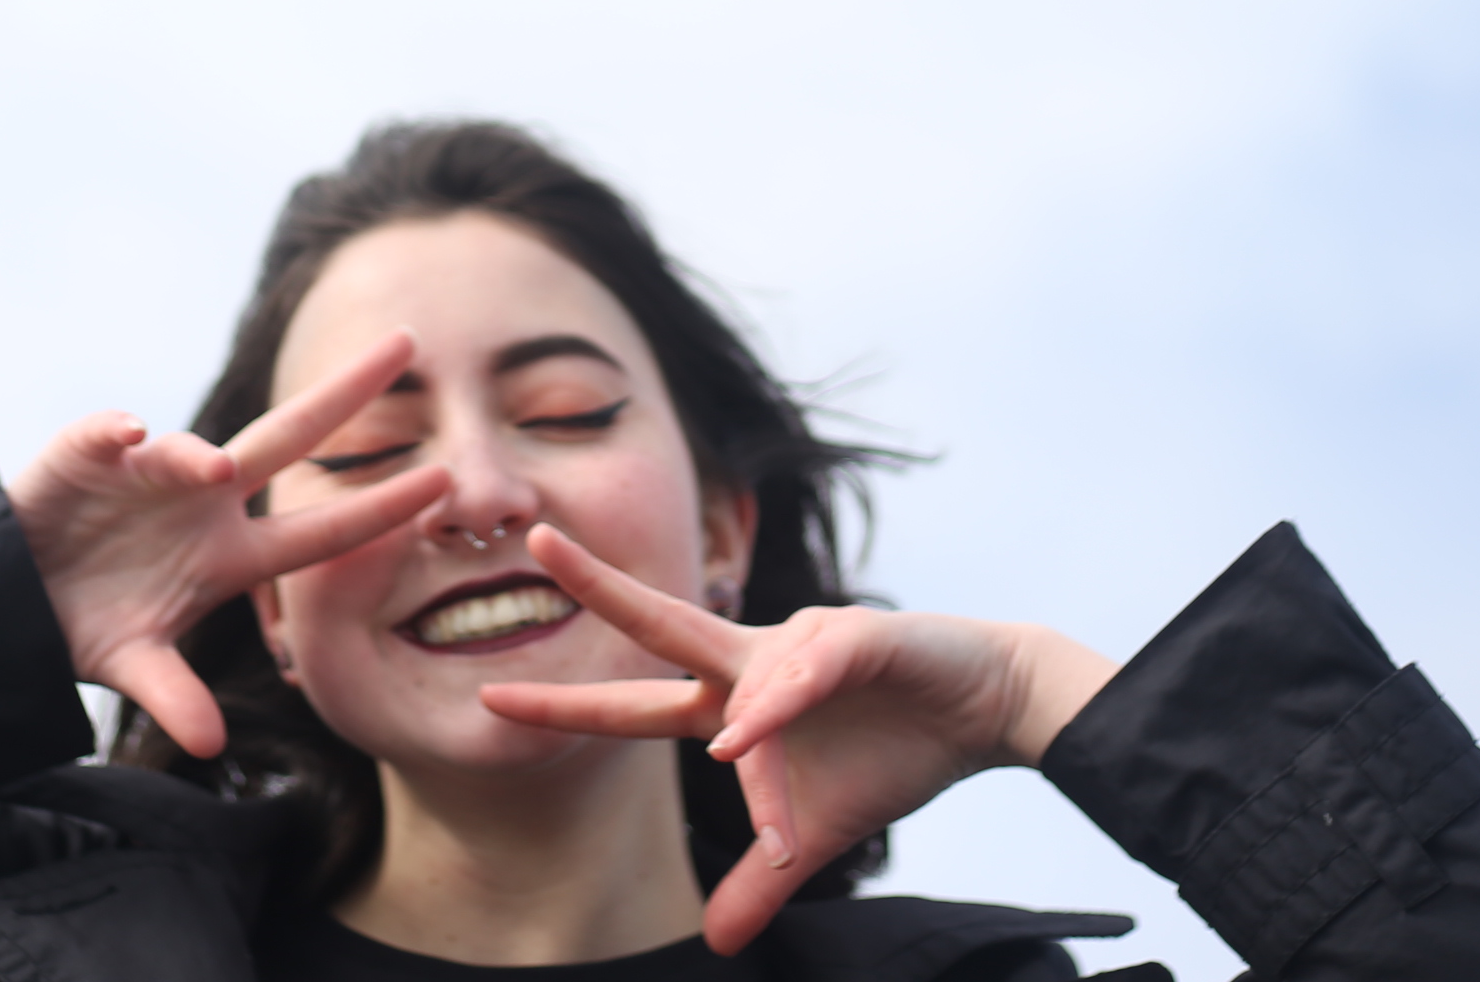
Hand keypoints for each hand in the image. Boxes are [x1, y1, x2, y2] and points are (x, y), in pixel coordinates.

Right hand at [6, 331, 450, 759]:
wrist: (10, 590)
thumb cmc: (84, 620)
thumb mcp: (132, 663)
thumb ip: (172, 696)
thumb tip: (209, 743)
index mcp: (230, 555)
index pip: (321, 530)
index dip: (379, 508)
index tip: (443, 482)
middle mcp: (205, 501)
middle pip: (287, 439)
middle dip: (347, 392)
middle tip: (406, 344)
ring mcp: (151, 472)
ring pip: (191, 452)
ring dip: (198, 459)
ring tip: (213, 471)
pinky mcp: (89, 454)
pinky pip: (109, 436)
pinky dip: (116, 433)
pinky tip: (126, 436)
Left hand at [478, 526, 1116, 954]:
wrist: (989, 707)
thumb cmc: (896, 749)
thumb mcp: (815, 836)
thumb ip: (762, 879)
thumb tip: (715, 942)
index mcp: (732, 701)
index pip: (634, 703)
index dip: (567, 704)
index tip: (490, 695)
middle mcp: (754, 658)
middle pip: (661, 619)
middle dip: (597, 582)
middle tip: (532, 539)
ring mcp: (805, 639)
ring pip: (752, 686)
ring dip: (756, 746)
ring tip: (764, 801)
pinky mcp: (861, 636)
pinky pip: (812, 667)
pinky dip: (784, 702)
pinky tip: (758, 732)